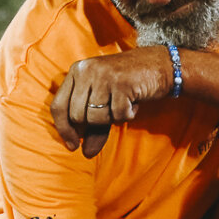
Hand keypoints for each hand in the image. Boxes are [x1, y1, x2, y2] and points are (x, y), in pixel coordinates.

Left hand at [51, 47, 174, 157]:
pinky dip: (127, 115)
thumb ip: (94, 126)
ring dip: (112, 118)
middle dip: (94, 123)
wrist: (161, 64)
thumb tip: (86, 153)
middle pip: (77, 115)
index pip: (58, 106)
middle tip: (111, 113)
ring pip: (96, 117)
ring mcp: (104, 75)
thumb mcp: (107, 100)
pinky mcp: (122, 82)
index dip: (63, 129)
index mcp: (77, 71)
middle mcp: (86, 70)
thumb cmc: (130, 84)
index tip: (72, 145)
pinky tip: (134, 103)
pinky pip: (117, 115)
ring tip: (123, 104)